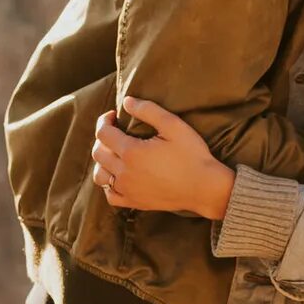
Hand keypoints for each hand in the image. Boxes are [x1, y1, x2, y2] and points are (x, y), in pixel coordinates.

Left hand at [92, 98, 235, 220]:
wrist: (205, 188)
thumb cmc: (192, 155)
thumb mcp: (174, 125)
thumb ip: (148, 110)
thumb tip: (126, 101)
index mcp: (131, 152)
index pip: (103, 133)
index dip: (104, 120)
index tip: (113, 116)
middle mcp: (124, 173)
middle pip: (98, 152)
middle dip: (102, 138)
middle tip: (115, 131)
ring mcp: (128, 190)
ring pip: (100, 175)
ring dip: (102, 161)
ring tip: (115, 153)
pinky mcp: (135, 202)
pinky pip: (110, 195)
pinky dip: (109, 184)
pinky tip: (119, 176)